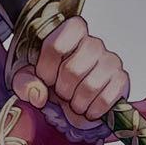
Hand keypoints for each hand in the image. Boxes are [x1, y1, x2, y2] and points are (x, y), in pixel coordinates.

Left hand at [11, 15, 127, 128]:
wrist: (76, 101)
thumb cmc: (54, 84)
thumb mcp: (29, 80)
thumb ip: (25, 83)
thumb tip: (38, 93)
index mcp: (70, 33)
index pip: (55, 45)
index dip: (46, 69)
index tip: (45, 79)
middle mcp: (93, 43)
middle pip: (72, 70)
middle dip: (61, 90)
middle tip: (62, 93)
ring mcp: (110, 60)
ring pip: (89, 87)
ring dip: (76, 103)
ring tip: (74, 101)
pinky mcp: (121, 80)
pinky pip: (105, 99)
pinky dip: (92, 111)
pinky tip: (87, 109)